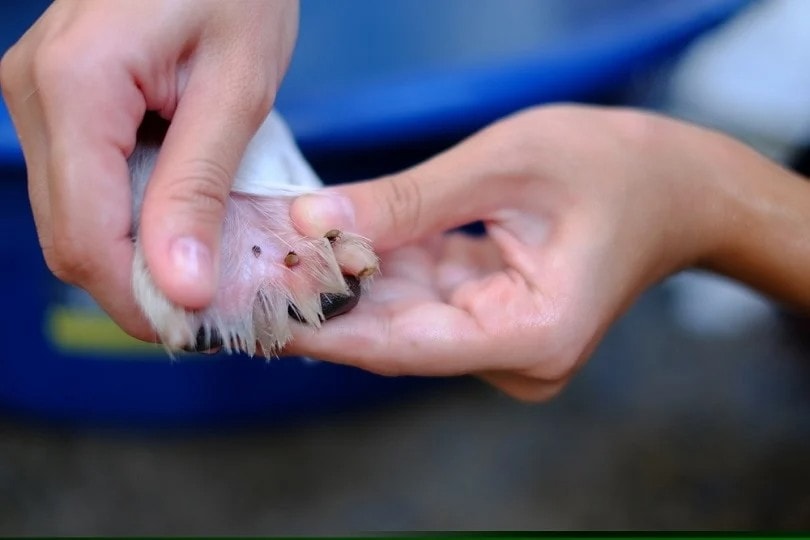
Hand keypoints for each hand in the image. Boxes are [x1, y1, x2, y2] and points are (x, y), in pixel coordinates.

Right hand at [0, 0, 298, 339]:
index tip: (200, 329)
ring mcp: (35, 97)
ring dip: (137, 256)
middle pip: (68, 238)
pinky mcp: (56, 103)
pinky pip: (84, 187)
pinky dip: (132, 220)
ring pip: (73, 219)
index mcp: (74, 88)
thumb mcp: (235, 91)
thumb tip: (180, 288)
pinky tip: (183, 223)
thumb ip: (198, 190)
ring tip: (207, 267)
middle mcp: (32, 95)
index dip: (138, 299)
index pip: (85, 237)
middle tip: (212, 307)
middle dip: (138, 285)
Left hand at [286, 105, 809, 400]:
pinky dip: (380, 270)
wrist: (677, 186)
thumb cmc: (615, 166)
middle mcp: (516, 356)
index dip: (325, 331)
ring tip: (273, 255)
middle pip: (396, 336)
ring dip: (345, 283)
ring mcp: (504, 344)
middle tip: (248, 274)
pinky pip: (424, 298)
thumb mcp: (505, 164)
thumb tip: (313, 223)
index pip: (405, 346)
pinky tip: (329, 245)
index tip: (255, 315)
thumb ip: (407, 201)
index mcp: (533, 334)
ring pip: (403, 316)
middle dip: (323, 301)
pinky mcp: (494, 321)